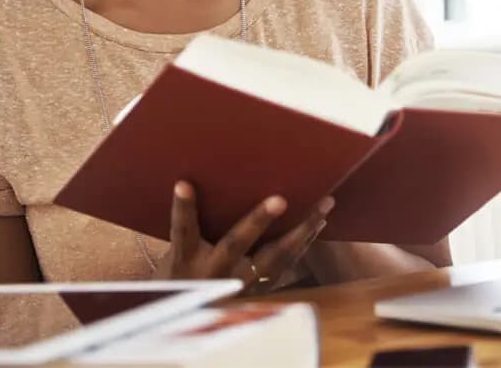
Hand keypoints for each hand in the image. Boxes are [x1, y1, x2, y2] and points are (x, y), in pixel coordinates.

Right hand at [153, 181, 333, 293]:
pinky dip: (302, 245)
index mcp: (186, 259)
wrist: (191, 319)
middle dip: (257, 221)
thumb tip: (202, 183)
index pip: (183, 230)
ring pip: (273, 259)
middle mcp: (214, 271)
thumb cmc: (184, 276)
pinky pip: (285, 267)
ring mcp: (239, 285)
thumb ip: (193, 229)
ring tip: (322, 206)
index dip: (184, 209)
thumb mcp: (177, 257)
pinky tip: (317, 225)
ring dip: (300, 231)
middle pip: (236, 244)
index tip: (184, 184)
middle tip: (280, 199)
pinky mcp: (258, 293)